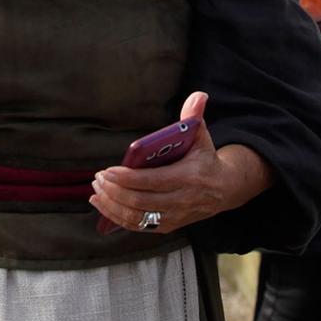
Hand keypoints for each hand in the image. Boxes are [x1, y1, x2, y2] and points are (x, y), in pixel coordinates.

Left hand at [89, 92, 270, 234]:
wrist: (224, 189)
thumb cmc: (205, 158)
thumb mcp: (202, 136)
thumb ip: (194, 116)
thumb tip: (198, 95)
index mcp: (187, 177)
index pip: (153, 181)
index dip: (127, 178)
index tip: (108, 171)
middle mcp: (181, 200)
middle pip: (140, 201)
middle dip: (114, 191)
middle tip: (98, 178)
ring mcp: (174, 217)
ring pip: (136, 218)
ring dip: (111, 205)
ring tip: (96, 190)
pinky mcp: (167, 226)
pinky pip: (137, 226)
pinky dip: (116, 217)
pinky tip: (101, 204)